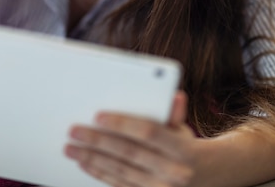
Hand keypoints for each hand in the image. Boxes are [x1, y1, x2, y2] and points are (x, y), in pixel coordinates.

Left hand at [65, 90, 204, 186]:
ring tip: (71, 148)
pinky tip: (84, 163)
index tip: (98, 116)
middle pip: (129, 152)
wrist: (203, 178)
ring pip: (120, 171)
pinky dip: (100, 173)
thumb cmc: (185, 147)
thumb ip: (173, 114)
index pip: (149, 132)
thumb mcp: (183, 130)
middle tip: (75, 130)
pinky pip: (119, 185)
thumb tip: (175, 96)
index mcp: (183, 149)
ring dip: (92, 158)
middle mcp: (173, 172)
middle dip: (98, 141)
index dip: (122, 124)